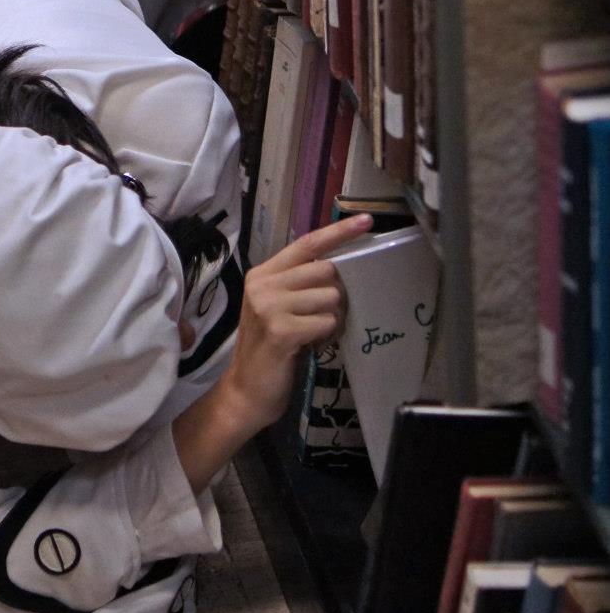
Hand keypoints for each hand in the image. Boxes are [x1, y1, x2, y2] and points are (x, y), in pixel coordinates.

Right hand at [223, 213, 370, 435]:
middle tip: (324, 318)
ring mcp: (269, 307)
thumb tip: (340, 270)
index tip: (366, 220)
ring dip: (332, 319)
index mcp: (263, 274)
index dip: (338, 232)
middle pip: (326, 270)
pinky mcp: (281, 330)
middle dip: (335, 295)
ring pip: (330, 297)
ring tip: (313, 334)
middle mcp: (263, 284)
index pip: (306, 243)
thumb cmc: (269, 350)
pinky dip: (326, 336)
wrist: (246, 392)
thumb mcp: (278, 308)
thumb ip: (299, 285)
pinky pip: (325, 322)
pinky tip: (310, 346)